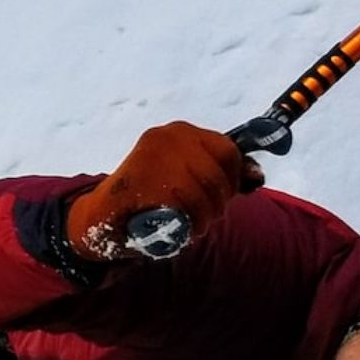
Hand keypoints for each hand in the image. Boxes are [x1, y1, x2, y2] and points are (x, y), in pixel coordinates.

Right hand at [63, 122, 257, 263]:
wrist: (102, 219)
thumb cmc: (151, 202)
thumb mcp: (191, 182)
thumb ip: (223, 176)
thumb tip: (257, 176)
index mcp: (180, 132)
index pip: (228, 151)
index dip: (231, 179)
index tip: (218, 197)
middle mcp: (168, 136)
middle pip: (220, 172)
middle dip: (217, 203)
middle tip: (201, 217)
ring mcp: (155, 155)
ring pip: (205, 191)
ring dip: (203, 217)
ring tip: (188, 224)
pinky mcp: (144, 178)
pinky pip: (185, 204)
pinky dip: (186, 223)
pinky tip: (174, 226)